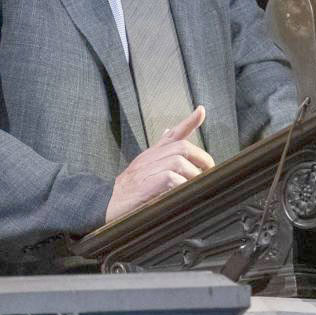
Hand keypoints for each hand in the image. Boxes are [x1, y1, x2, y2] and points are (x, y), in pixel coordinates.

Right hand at [106, 106, 214, 221]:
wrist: (106, 203)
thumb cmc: (130, 186)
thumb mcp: (145, 164)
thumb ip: (160, 149)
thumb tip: (169, 129)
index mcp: (153, 152)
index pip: (173, 133)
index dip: (188, 121)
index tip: (201, 111)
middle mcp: (151, 157)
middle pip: (182, 147)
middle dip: (201, 159)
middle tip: (208, 172)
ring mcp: (147, 169)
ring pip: (179, 162)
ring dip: (193, 176)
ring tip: (197, 186)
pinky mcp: (147, 185)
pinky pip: (171, 179)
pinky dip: (181, 186)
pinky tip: (182, 193)